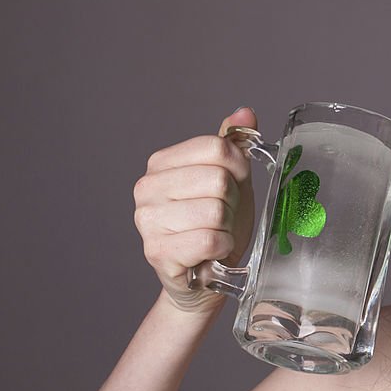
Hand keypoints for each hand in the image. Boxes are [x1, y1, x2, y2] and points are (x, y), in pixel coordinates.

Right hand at [133, 108, 257, 312]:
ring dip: (228, 227)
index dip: (238, 168)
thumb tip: (245, 113)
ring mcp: (147, 220)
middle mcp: (146, 188)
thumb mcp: (231, 179)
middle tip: (223, 217)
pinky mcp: (157, 251)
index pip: (217, 147)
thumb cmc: (218, 225)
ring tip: (216, 235)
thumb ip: (234, 144)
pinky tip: (212, 252)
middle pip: (218, 179)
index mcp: (161, 163)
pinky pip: (210, 239)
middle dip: (232, 202)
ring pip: (216, 211)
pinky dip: (221, 247)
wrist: (206, 276)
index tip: (234, 186)